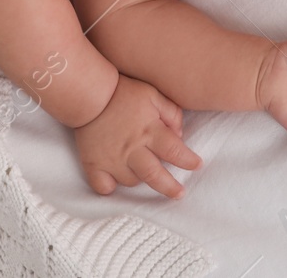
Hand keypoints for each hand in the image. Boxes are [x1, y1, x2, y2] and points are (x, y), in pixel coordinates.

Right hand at [74, 76, 201, 198]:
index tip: (197, 165)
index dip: (188, 161)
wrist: (89, 94)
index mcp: (149, 131)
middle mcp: (133, 149)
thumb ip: (171, 113)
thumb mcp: (153, 95)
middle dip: (170, 187)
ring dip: (140, 179)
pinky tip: (115, 182)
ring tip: (143, 170)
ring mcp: (112, 159)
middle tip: (180, 194)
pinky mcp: (94, 164)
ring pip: (132, 181)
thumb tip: (180, 134)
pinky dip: (111, 187)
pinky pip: (103, 186)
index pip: (174, 151)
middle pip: (155, 175)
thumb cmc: (124, 93)